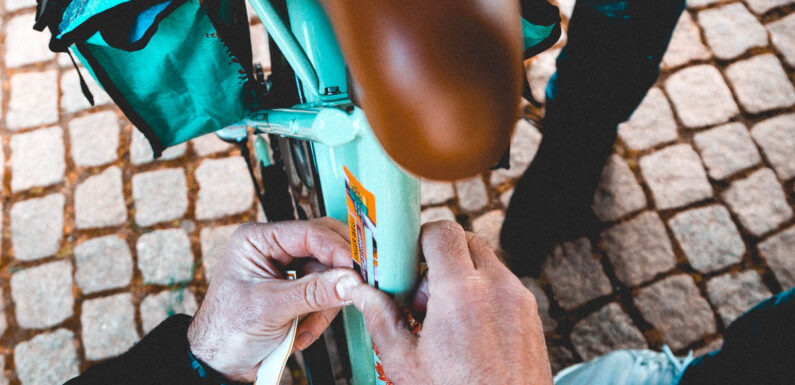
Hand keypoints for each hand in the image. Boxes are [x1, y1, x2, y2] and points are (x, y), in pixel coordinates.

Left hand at [187, 218, 361, 381]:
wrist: (221, 364)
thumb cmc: (226, 331)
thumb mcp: (271, 308)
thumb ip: (313, 293)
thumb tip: (349, 281)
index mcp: (257, 240)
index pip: (308, 233)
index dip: (336, 250)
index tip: (356, 269)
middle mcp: (273, 249)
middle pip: (323, 249)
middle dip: (334, 276)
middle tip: (351, 290)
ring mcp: (286, 270)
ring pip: (328, 275)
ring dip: (324, 304)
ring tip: (307, 327)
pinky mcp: (296, 290)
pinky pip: (324, 294)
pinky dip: (320, 315)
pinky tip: (302, 332)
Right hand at [344, 221, 552, 384]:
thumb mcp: (405, 363)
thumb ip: (381, 318)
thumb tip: (362, 292)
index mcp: (462, 293)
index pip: (442, 232)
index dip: (420, 238)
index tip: (408, 259)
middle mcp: (497, 288)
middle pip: (466, 240)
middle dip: (440, 257)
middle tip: (422, 293)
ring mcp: (520, 300)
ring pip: (486, 263)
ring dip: (462, 276)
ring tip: (443, 319)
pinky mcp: (532, 315)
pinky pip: (503, 285)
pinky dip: (482, 294)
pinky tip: (467, 331)